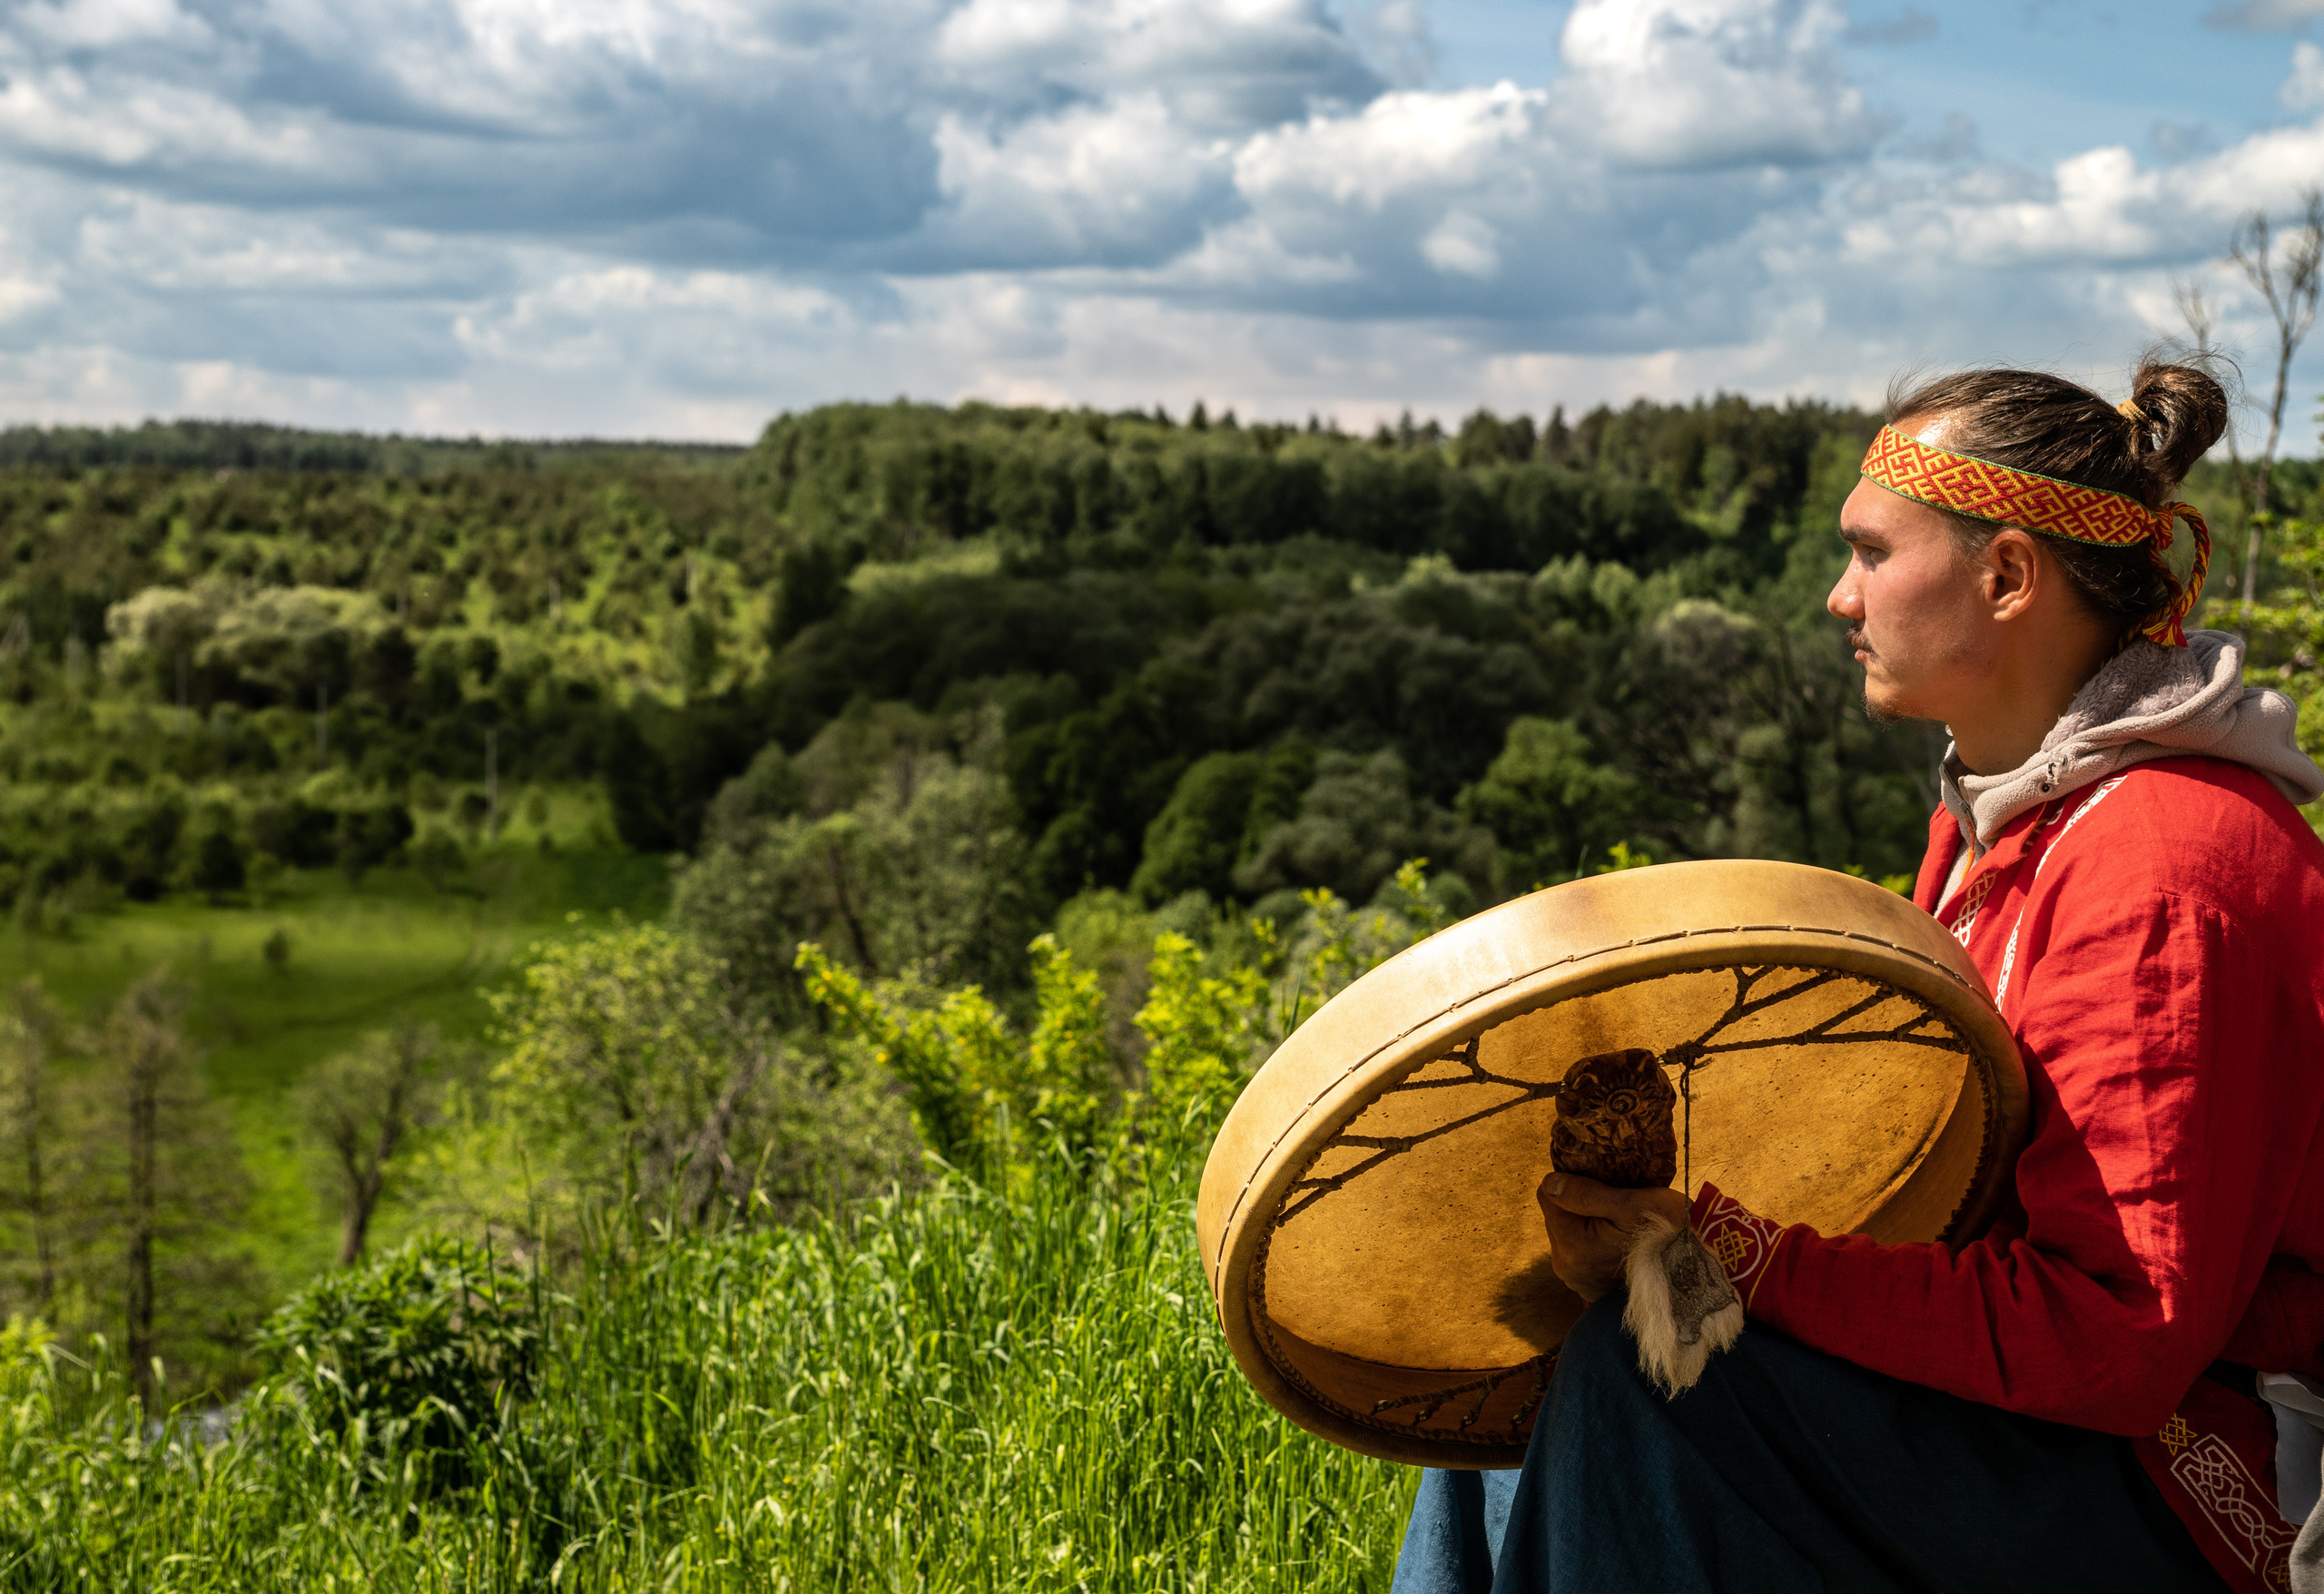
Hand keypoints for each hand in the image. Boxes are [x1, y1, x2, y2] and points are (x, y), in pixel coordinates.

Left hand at [1537, 1172, 1690, 1302]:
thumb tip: (1551, 1183)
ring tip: (1624, 1224)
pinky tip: (1621, 1242)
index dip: (1574, 1182)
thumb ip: (1586, 1194)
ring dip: (1589, 1222)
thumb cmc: (1670, 1236)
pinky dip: (1596, 1242)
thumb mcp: (1633, 1204)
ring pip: (1570, 1231)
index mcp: (1571, 1245)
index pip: (1547, 1194)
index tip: (1604, 1184)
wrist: (1699, 1279)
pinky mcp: (1589, 1288)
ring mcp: (1577, 1280)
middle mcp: (1566, 1267)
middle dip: (1582, 1204)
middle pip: (1558, 1214)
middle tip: (1618, 1204)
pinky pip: (1582, 1252)